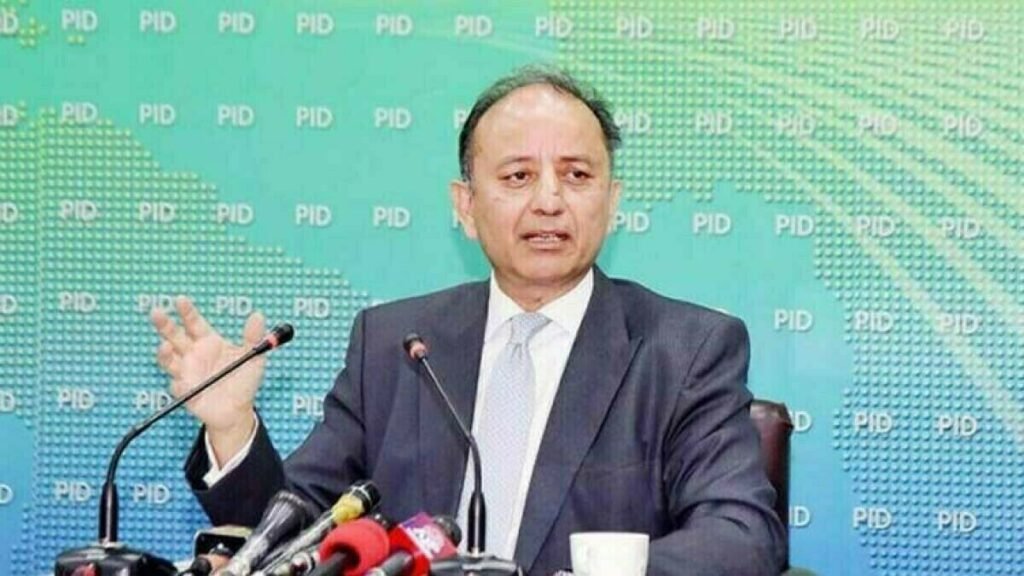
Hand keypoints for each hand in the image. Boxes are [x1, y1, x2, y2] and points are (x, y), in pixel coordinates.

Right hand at [151, 297, 264, 460]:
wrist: (237, 410)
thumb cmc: (244, 381)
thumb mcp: (253, 358)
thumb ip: (253, 337)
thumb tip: (258, 316)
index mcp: (208, 341)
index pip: (194, 322)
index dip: (186, 311)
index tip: (180, 299)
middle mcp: (193, 353)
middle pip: (174, 335)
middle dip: (164, 324)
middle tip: (157, 313)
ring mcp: (186, 371)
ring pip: (168, 359)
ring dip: (164, 353)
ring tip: (165, 347)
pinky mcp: (184, 390)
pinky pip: (178, 385)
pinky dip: (179, 383)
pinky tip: (183, 382)